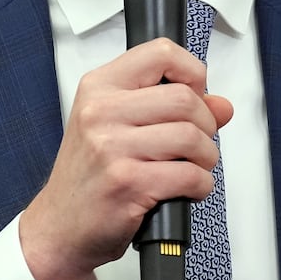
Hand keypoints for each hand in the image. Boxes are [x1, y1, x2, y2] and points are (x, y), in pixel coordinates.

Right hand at [19, 38, 233, 279]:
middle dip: (206, 123)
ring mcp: (112, 147)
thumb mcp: (116, 127)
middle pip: (184, 98)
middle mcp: (101, 112)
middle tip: (198, 141)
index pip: (160, 53)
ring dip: (206, 157)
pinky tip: (187, 189)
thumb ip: (169, 108)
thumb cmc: (89, 176)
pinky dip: (200, 185)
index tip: (195, 93)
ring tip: (194, 166)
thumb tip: (221, 105)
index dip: (192, 72)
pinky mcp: (127, 183)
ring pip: (191, 136)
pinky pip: (189, 175)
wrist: (59, 226)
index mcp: (98, 87)